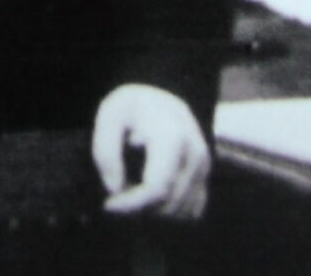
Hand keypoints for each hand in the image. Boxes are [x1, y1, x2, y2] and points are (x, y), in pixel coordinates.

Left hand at [94, 84, 208, 219]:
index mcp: (173, 136)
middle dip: (139, 209)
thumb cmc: (132, 107)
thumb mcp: (109, 117)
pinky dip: (167, 211)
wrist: (159, 98)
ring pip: (180, 211)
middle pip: (168, 204)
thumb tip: (115, 188)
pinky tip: (149, 196)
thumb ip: (106, 152)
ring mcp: (204, 167)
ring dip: (152, 211)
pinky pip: (190, 211)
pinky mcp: (204, 177)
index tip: (108, 204)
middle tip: (116, 195)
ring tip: (131, 191)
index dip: (131, 204)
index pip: (157, 188)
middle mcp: (195, 154)